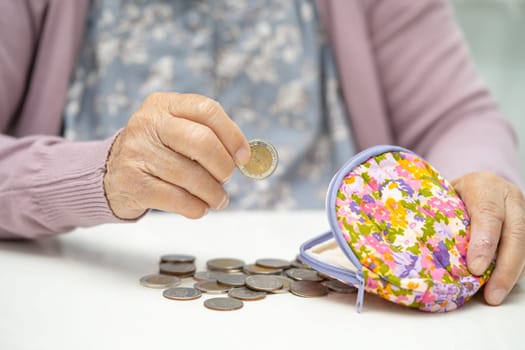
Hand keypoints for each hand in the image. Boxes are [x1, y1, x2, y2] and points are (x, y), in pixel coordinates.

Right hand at [103, 92, 250, 219]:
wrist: (112, 173)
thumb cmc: (158, 151)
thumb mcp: (177, 130)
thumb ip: (208, 135)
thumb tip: (243, 157)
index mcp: (165, 104)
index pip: (207, 110)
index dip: (232, 135)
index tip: (243, 157)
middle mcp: (148, 123)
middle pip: (201, 141)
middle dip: (223, 165)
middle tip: (227, 178)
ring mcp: (136, 152)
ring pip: (190, 175)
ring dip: (212, 193)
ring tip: (218, 199)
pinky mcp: (132, 182)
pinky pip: (175, 199)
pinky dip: (195, 207)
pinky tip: (199, 207)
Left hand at [452, 172, 524, 304]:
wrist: (476, 185)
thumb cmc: (452, 194)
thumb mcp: (442, 196)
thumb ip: (439, 215)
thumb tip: (420, 248)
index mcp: (484, 186)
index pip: (488, 213)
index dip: (484, 242)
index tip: (475, 268)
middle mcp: (509, 197)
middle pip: (514, 233)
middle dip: (504, 267)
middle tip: (491, 294)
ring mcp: (522, 212)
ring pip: (524, 245)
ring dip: (511, 274)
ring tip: (494, 296)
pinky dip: (515, 271)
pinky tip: (500, 286)